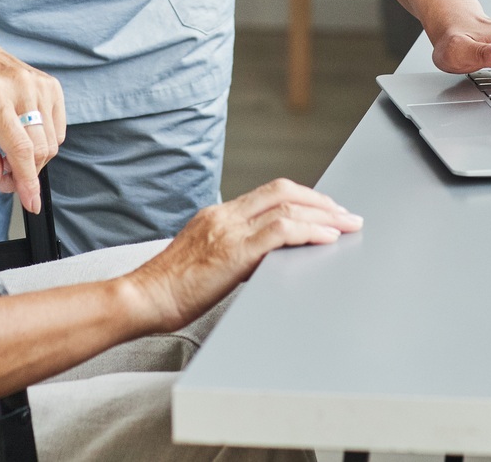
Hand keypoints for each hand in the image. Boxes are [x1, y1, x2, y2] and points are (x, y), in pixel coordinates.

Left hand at [0, 19, 65, 215]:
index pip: (20, 148)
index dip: (28, 180)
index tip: (32, 203)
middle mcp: (22, 87)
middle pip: (39, 149)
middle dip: (26, 173)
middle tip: (4, 177)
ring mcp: (40, 84)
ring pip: (52, 142)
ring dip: (34, 160)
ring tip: (9, 156)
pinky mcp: (51, 84)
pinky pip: (58, 128)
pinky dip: (44, 142)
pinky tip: (23, 137)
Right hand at [120, 179, 361, 332]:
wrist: (144, 298)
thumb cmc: (169, 289)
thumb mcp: (205, 260)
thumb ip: (233, 252)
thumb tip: (265, 258)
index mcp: (217, 215)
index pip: (269, 193)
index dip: (302, 197)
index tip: (325, 208)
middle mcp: (224, 215)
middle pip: (284, 192)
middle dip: (321, 201)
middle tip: (347, 214)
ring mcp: (229, 230)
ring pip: (287, 207)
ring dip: (324, 215)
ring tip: (347, 225)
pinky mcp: (233, 251)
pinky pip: (281, 231)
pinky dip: (309, 231)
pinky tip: (327, 238)